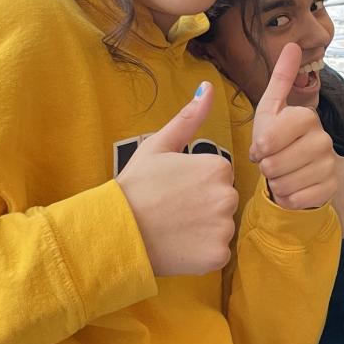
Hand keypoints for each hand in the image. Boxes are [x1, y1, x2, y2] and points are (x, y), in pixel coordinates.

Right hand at [117, 83, 237, 275]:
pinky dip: (201, 252)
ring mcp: (224, 228)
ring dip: (204, 229)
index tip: (175, 189)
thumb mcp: (159, 145)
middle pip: (224, 200)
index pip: (219, 175)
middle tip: (173, 209)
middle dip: (204, 205)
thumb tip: (208, 87)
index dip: (196, 182)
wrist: (114, 232)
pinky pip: (217, 252)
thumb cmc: (135, 186)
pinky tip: (179, 246)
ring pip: (221, 226)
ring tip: (175, 228)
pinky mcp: (217, 256)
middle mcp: (228, 196)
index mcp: (218, 167)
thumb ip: (189, 118)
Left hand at [249, 43, 336, 209]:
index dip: (260, 147)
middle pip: (274, 164)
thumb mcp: (272, 108)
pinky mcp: (330, 188)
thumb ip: (281, 78)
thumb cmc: (276, 140)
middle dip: (265, 168)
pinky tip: (292, 189)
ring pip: (284, 184)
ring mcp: (330, 165)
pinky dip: (287, 198)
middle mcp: (324, 139)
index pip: (270, 138)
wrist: (295, 170)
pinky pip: (296, 200)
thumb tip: (293, 44)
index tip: (262, 147)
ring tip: (282, 174)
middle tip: (272, 162)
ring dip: (275, 184)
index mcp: (307, 117)